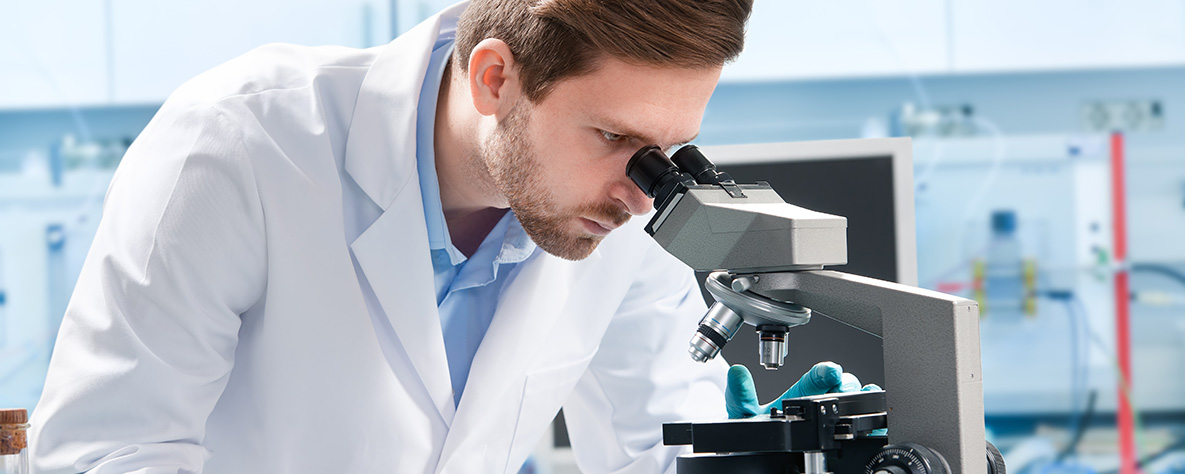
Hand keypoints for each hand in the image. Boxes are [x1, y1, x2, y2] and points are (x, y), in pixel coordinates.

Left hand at [725, 361, 881, 418]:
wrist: (753, 449)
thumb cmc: (756, 427)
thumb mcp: (744, 411)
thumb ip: (741, 394)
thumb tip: (736, 373)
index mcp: (798, 394)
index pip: (815, 377)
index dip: (825, 371)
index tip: (830, 370)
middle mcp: (818, 402)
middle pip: (842, 385)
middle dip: (846, 385)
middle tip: (843, 390)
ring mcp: (831, 417)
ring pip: (854, 401)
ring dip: (859, 398)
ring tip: (859, 401)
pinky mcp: (841, 433)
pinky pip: (863, 424)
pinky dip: (873, 420)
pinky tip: (875, 419)